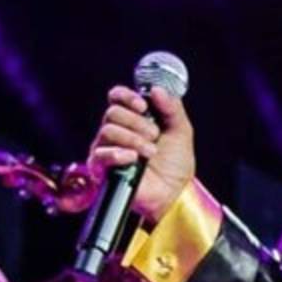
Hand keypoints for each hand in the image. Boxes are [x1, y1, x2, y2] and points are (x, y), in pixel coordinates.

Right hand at [86, 85, 195, 223]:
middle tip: (155, 135)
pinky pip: (100, 154)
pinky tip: (133, 158)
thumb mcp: (180, 131)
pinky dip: (119, 153)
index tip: (143, 105)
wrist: (174, 192)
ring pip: (108, 131)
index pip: (117, 97)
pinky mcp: (101, 169)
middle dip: (137, 122)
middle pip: (113, 113)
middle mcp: (117, 131)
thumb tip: (157, 89)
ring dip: (133, 139)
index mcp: (133, 118)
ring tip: (150, 152)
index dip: (127, 96)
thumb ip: (171, 108)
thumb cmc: (175, 163)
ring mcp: (107, 149)